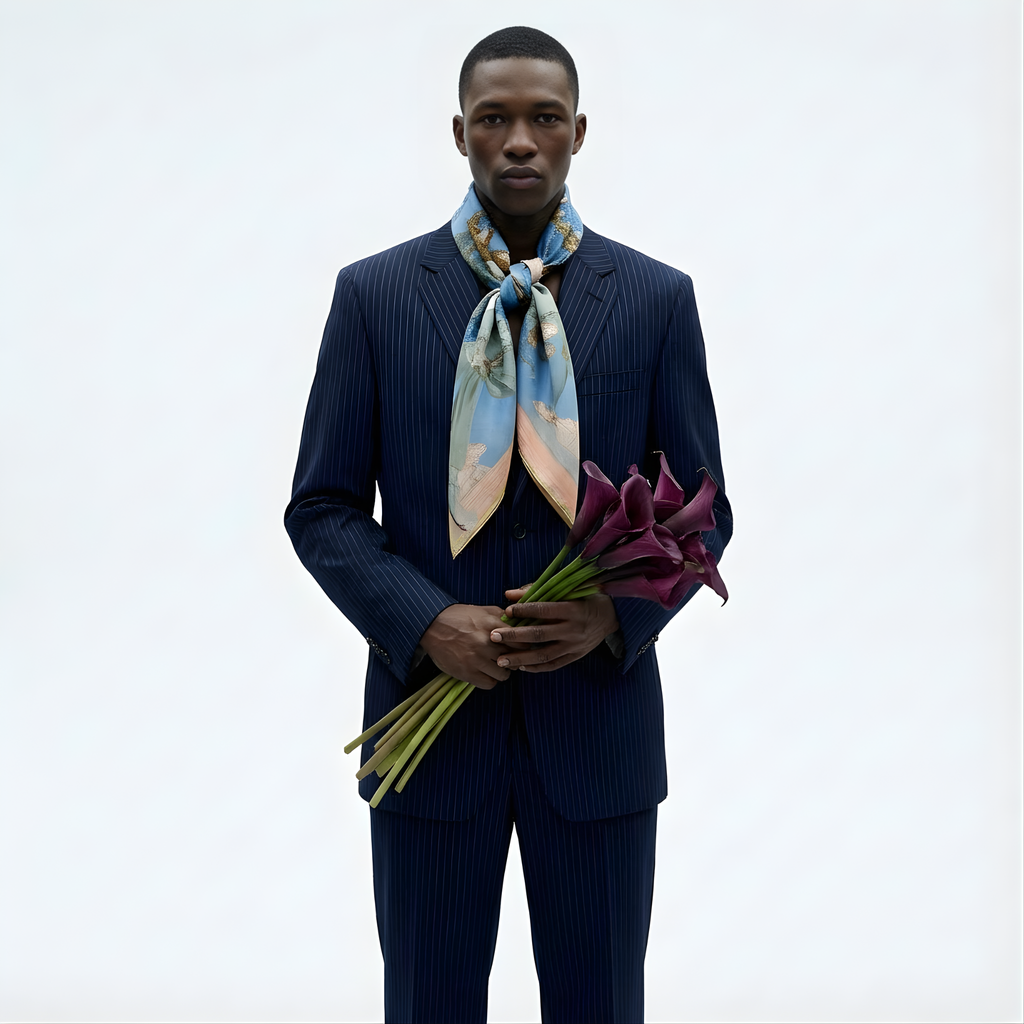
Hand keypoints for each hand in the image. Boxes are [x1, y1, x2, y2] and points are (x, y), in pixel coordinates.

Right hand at [419, 604, 513, 688]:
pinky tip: (486, 673)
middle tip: (508, 658)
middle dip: (513, 659)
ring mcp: (476, 659)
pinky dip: (490, 680)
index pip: (520, 642)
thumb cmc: (458, 616)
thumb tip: (520, 623)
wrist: (431, 625)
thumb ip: (502, 616)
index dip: (522, 646)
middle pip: (514, 658)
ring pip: (503, 674)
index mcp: (492, 625)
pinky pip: (489, 684)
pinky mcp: (466, 672)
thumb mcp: (482, 610)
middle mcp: (486, 642)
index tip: (519, 648)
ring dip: (502, 671)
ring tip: (496, 666)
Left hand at [488, 591, 619, 672]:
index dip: (526, 610)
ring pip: (544, 654)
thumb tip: (509, 594)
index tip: (507, 610)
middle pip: (540, 634)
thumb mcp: (567, 589)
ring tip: (501, 660)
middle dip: (514, 637)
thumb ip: (537, 590)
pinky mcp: (575, 656)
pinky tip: (520, 666)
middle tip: (494, 637)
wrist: (612, 616)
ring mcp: (574, 646)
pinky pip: (553, 664)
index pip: (545, 610)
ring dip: (521, 658)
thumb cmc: (585, 598)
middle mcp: (573, 629)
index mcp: (573, 609)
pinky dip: (536, 667)